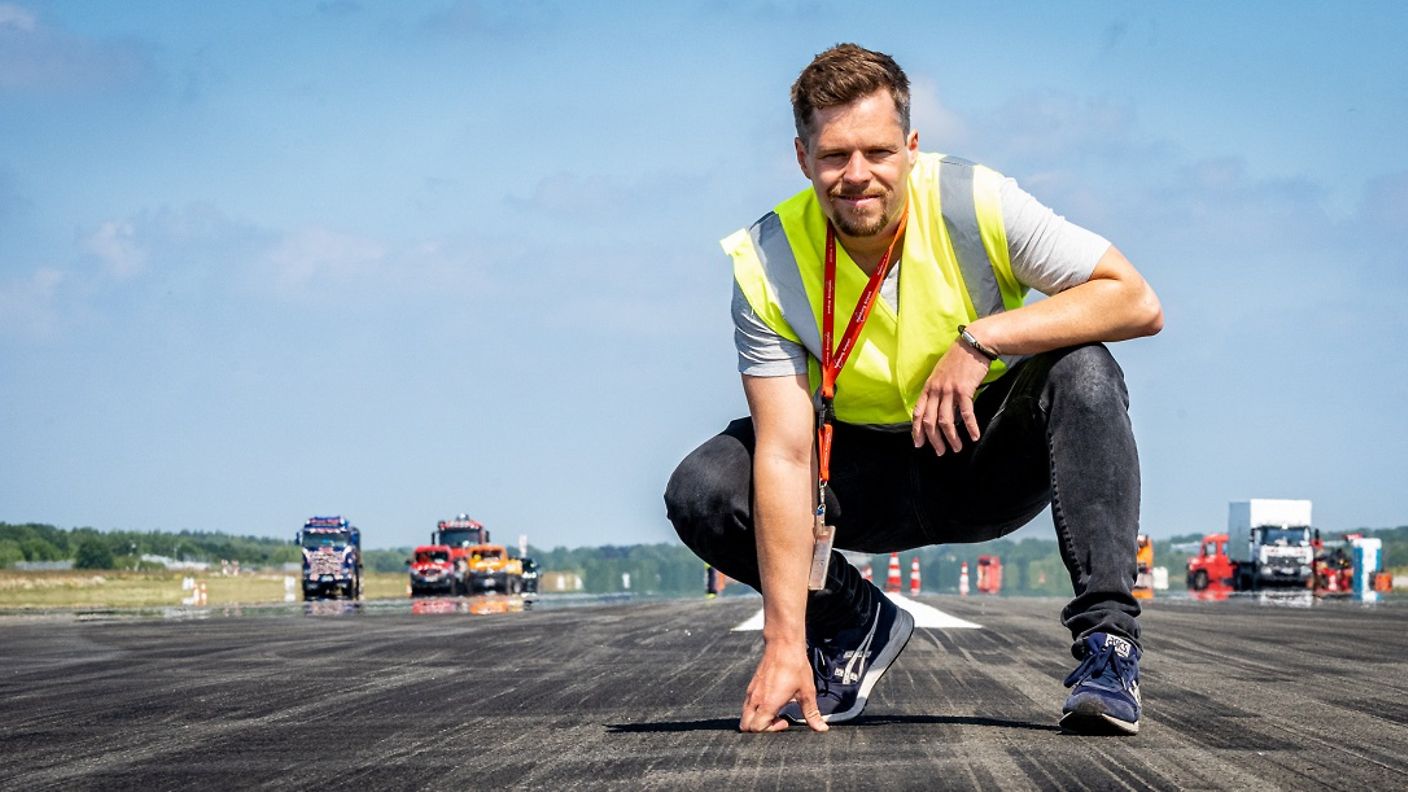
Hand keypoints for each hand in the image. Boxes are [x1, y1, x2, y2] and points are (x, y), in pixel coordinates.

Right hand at [738, 643, 828, 732]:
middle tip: (776, 720)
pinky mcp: (752, 684)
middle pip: (745, 725)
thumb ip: (812, 714)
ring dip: (757, 718)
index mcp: (767, 704)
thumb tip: (821, 728)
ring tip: (774, 711)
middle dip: (759, 728)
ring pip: (745, 714)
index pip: (756, 728)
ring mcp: (752, 691)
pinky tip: (772, 700)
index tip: (785, 721)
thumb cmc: (795, 666)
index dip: (770, 730)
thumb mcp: (807, 692)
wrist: (784, 644)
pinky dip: (756, 708)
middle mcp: (755, 699)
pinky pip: (747, 703)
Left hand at [911, 340, 991, 454]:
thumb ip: (937, 389)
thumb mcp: (940, 372)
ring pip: (946, 420)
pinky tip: (974, 436)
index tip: (918, 443)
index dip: (916, 430)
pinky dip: (970, 427)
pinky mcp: (965, 389)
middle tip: (939, 452)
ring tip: (956, 448)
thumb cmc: (959, 358)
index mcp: (929, 386)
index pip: (918, 412)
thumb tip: (937, 405)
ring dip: (951, 438)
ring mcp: (950, 390)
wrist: (974, 343)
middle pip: (930, 420)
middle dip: (933, 439)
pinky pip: (966, 413)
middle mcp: (936, 389)